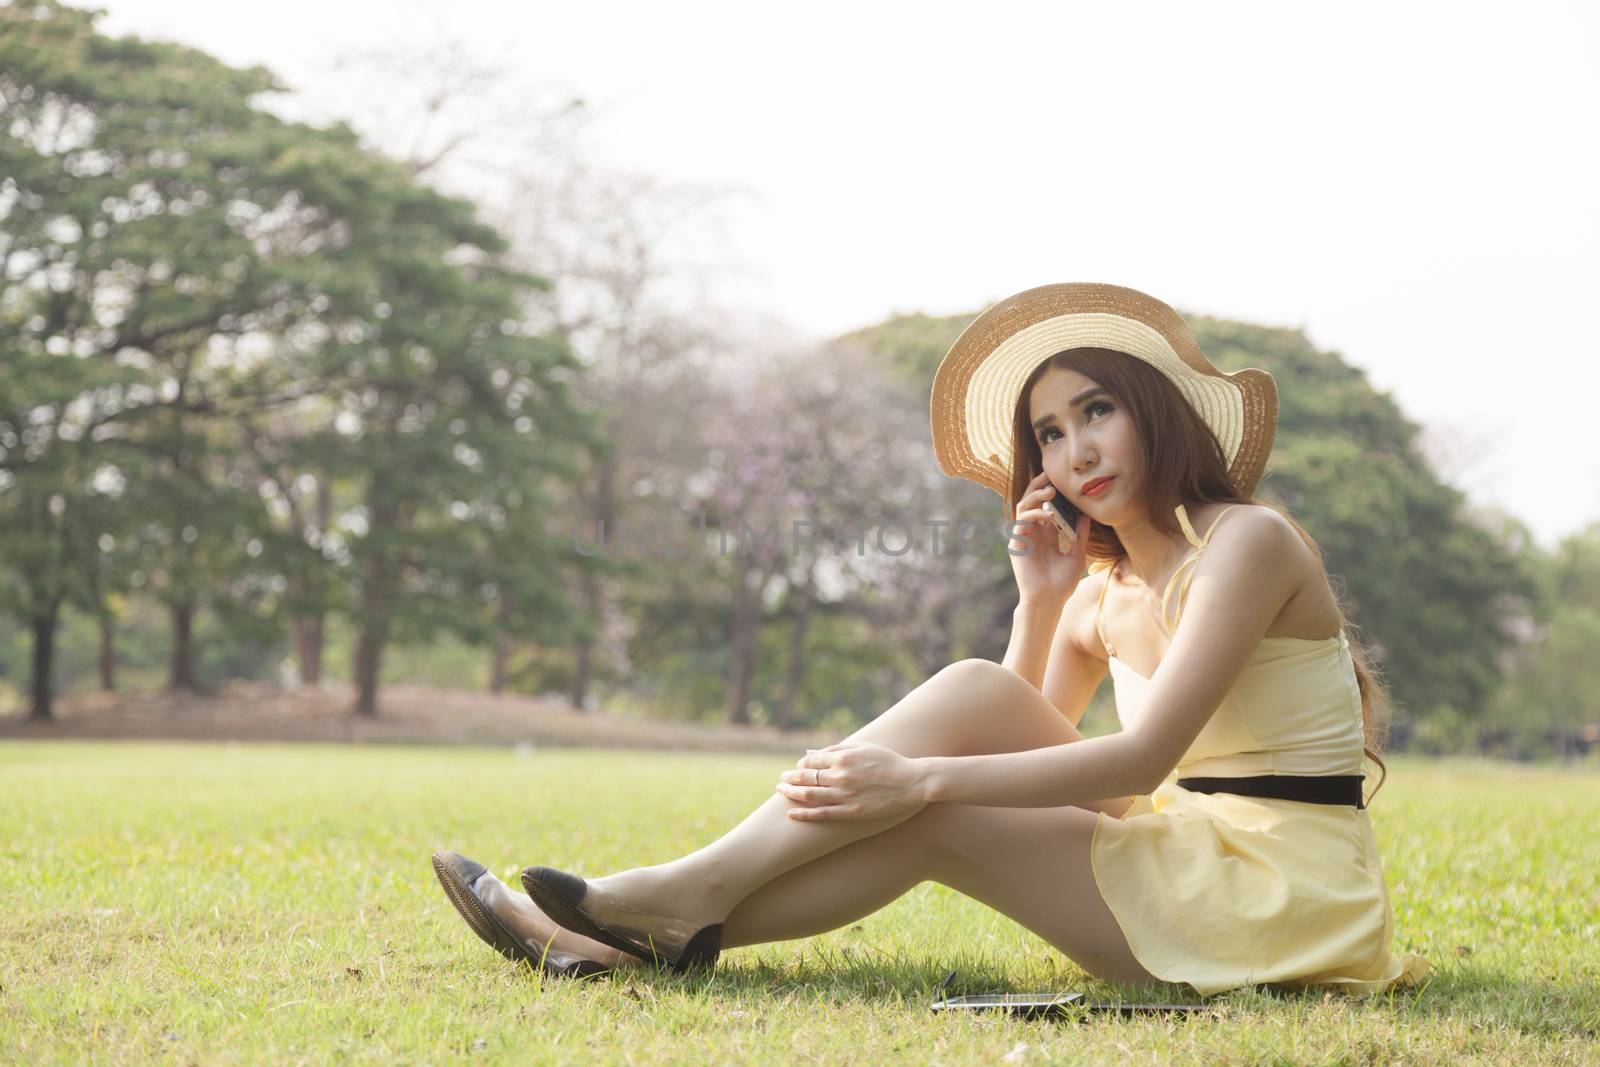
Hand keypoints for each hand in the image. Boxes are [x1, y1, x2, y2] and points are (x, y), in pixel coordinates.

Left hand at [775, 741, 927, 821]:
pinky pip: (822, 814)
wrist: (911, 782)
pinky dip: (804, 814)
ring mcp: (845, 795)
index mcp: (843, 757)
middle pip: (806, 776)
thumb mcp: (862, 747)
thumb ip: (835, 749)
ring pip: (810, 795)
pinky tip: (792, 813)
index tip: (798, 767)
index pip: (811, 760)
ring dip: (791, 793)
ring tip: (781, 792)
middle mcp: (841, 775)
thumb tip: (811, 753)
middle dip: (790, 778)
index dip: (801, 764)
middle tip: (781, 780)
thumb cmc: (888, 761)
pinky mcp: (851, 811)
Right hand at [1008, 470, 1091, 606]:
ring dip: (1035, 496)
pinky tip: (1048, 515)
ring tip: (1051, 491)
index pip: (1047, 507)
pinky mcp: (1017, 543)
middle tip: (1052, 474)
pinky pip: (1021, 520)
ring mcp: (1023, 537)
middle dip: (1040, 486)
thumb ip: (1079, 534)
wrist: (1049, 601)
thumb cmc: (1062, 583)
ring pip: (1024, 505)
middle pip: (1032, 501)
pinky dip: (1034, 514)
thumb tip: (1087, 514)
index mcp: (1046, 535)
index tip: (1065, 481)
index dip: (1053, 493)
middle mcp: (1033, 533)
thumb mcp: (1076, 554)